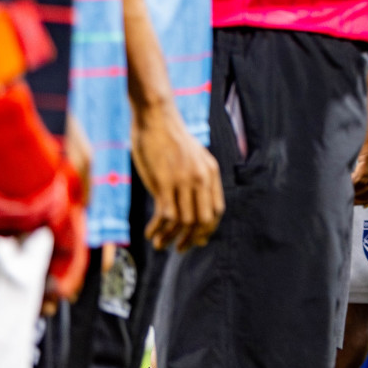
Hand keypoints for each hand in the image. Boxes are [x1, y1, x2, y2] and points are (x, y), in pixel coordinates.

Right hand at [131, 102, 224, 250]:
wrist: (157, 118)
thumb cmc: (171, 138)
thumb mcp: (194, 157)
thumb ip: (198, 178)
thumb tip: (196, 202)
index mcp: (211, 172)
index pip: (217, 210)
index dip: (208, 229)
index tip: (197, 240)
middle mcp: (201, 178)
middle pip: (203, 220)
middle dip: (192, 239)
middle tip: (180, 248)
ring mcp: (184, 181)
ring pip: (183, 222)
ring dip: (171, 237)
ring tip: (161, 243)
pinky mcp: (164, 183)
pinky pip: (165, 216)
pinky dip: (158, 229)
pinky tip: (150, 233)